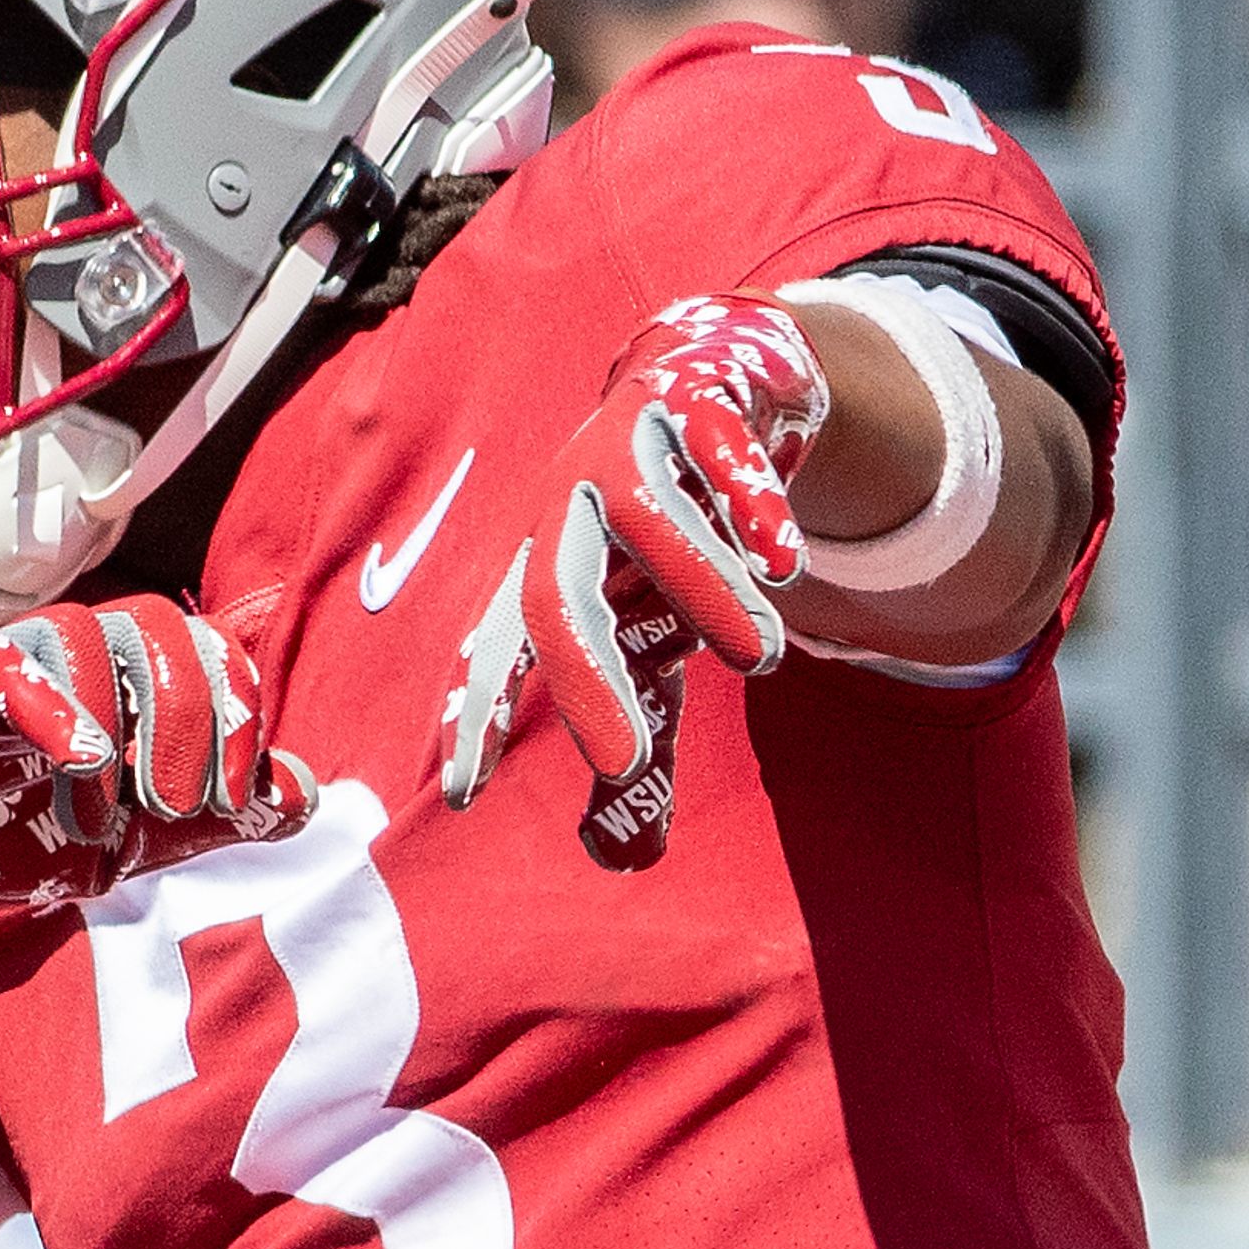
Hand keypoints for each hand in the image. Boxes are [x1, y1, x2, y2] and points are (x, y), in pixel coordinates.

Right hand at [0, 596, 315, 937]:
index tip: (243, 800)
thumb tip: (306, 792)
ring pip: (85, 633)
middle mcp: (72, 654)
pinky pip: (1, 664)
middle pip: (159, 626)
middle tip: (187, 806)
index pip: (207, 649)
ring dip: (118, 724)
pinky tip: (80, 769)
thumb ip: (211, 818)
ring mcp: (6, 662)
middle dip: (193, 715)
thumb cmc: (3, 838)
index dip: (239, 713)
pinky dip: (52, 709)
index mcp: (124, 680)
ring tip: (107, 819)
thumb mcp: (128, 842)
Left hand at [437, 294, 829, 868]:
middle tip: (625, 760)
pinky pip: (714, 446)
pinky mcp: (693, 400)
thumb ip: (638, 748)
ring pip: (649, 518)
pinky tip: (784, 559)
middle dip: (581, 678)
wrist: (712, 382)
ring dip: (700, 586)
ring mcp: (625, 449)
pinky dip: (749, 500)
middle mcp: (570, 512)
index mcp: (546, 569)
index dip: (480, 713)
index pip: (499, 649)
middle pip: (553, 594)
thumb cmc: (663, 543)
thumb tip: (621, 866)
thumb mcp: (652, 645)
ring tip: (761, 660)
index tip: (464, 791)